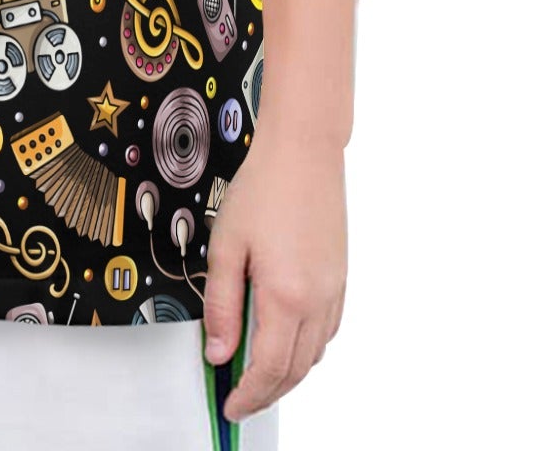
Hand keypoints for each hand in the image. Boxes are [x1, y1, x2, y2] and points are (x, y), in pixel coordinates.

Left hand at [201, 121, 347, 420]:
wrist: (303, 154)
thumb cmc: (263, 190)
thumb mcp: (225, 246)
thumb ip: (220, 305)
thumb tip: (218, 351)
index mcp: (286, 296)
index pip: (268, 369)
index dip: (248, 395)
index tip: (230, 406)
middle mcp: (317, 301)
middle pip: (294, 371)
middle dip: (266, 393)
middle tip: (239, 398)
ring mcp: (334, 291)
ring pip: (314, 355)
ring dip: (287, 373)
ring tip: (256, 371)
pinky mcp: (341, 279)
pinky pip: (326, 331)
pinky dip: (306, 348)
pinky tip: (285, 337)